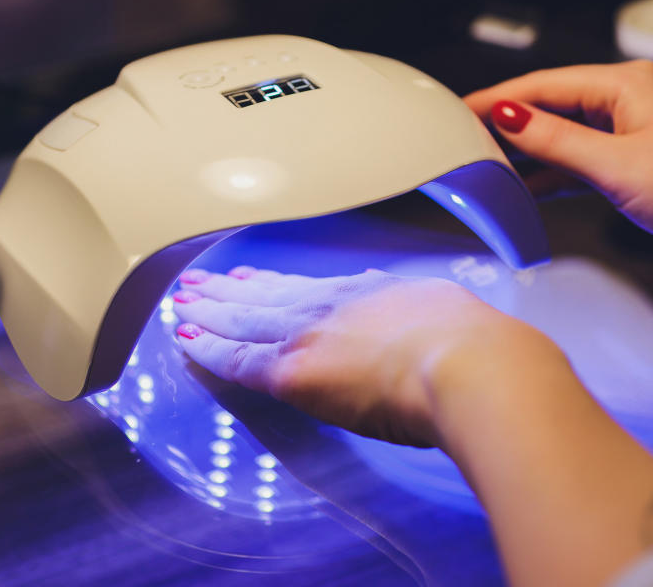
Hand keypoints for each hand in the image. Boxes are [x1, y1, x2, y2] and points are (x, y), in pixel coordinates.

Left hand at [171, 265, 557, 446]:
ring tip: (182, 305)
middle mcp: (328, 306)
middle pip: (263, 298)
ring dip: (207, 314)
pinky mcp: (293, 372)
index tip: (246, 279)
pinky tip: (186, 341)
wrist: (467, 364)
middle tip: (195, 285)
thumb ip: (406, 308)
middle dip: (225, 292)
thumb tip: (395, 305)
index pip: (302, 288)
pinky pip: (237, 360)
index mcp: (364, 292)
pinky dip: (209, 350)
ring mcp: (307, 336)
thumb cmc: (470, 343)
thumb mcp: (438, 306)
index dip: (268, 284)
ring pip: (242, 321)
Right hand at [464, 61, 652, 282]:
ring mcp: (631, 131)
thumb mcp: (616, 166)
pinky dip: (554, 174)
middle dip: (507, 127)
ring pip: (564, 137)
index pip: (543, 86)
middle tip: (463, 146)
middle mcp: (627, 100)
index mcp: (625, 85)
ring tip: (487, 171)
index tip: (456, 112)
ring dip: (529, 155)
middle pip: (550, 108)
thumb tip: (506, 116)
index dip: (496, 99)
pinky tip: (526, 190)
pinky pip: (581, 160)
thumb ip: (555, 142)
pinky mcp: (635, 160)